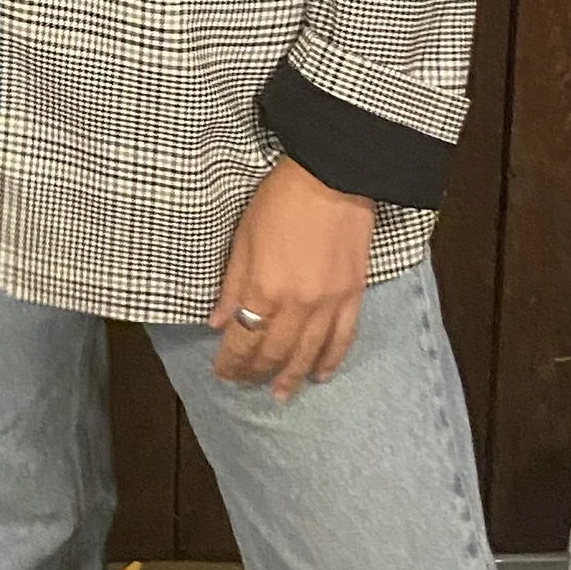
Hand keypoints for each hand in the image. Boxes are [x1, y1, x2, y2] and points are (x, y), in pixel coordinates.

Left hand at [210, 159, 373, 396]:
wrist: (334, 176)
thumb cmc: (281, 199)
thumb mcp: (244, 237)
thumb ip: (232, 284)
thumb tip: (217, 321)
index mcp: (264, 288)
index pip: (243, 340)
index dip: (231, 361)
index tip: (222, 372)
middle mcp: (297, 305)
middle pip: (274, 352)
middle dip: (256, 372)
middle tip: (244, 383)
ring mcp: (329, 303)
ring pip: (308, 354)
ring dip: (291, 377)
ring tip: (280, 393)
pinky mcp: (353, 295)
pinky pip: (343, 339)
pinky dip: (330, 361)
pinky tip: (320, 374)